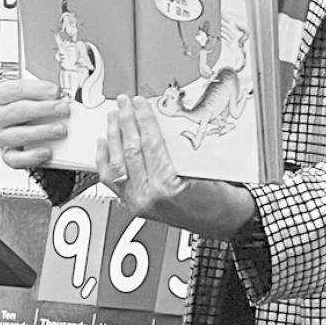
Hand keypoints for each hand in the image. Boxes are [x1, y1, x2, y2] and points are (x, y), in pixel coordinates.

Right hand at [0, 79, 70, 169]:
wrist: (31, 134)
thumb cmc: (33, 110)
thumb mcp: (36, 96)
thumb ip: (46, 94)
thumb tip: (63, 95)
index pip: (14, 90)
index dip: (36, 90)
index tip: (56, 91)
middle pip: (17, 111)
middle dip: (43, 109)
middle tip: (63, 108)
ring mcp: (0, 137)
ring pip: (17, 135)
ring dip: (41, 131)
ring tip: (60, 129)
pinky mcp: (8, 155)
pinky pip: (15, 159)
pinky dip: (32, 156)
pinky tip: (47, 152)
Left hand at [96, 95, 254, 238]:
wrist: (222, 220)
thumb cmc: (217, 198)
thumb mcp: (202, 168)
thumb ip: (177, 149)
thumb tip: (157, 124)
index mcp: (167, 187)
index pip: (150, 144)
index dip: (143, 120)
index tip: (140, 103)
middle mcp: (148, 197)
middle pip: (131, 151)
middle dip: (126, 123)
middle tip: (124, 104)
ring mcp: (138, 203)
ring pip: (117, 164)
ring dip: (114, 137)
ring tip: (113, 118)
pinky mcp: (133, 205)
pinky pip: (112, 180)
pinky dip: (104, 160)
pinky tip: (103, 144)